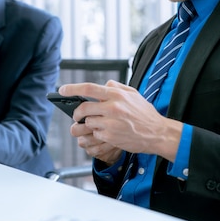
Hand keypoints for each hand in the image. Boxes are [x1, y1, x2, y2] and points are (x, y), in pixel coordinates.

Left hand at [59, 80, 183, 161]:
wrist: (157, 133)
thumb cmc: (145, 114)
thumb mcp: (134, 94)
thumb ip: (117, 87)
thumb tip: (104, 83)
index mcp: (116, 95)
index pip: (89, 88)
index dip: (72, 89)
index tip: (62, 90)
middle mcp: (112, 107)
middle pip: (83, 108)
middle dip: (76, 113)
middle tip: (76, 116)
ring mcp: (111, 123)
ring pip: (88, 122)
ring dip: (88, 124)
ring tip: (94, 124)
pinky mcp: (111, 136)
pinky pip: (95, 134)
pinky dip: (97, 133)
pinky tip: (105, 132)